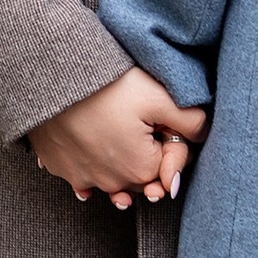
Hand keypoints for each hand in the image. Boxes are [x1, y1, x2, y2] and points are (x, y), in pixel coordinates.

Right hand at [31, 67, 207, 209]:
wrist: (52, 75)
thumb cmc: (108, 84)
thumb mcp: (160, 96)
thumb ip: (191, 120)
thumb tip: (204, 136)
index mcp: (140, 169)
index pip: (167, 169)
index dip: (170, 146)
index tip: (163, 124)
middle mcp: (110, 183)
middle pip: (139, 178)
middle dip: (145, 159)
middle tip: (142, 130)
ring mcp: (80, 177)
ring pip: (110, 180)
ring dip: (118, 168)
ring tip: (121, 145)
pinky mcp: (58, 166)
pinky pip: (79, 175)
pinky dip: (88, 167)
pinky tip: (91, 152)